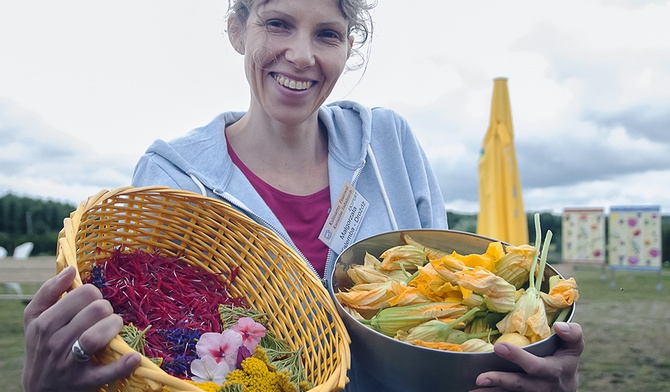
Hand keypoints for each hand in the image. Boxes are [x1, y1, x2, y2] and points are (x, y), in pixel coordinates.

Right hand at [23, 266, 141, 391]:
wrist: (40, 389)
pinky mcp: (84, 382)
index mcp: (43, 322)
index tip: (93, 303)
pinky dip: (122, 364)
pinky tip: (134, 357)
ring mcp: (69, 363)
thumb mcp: (35, 319)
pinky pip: (106, 372)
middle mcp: (54, 342)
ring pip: (95, 337)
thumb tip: (70, 269)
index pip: (81, 294)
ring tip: (115, 327)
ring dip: (114, 327)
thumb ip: (49, 291)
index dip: (94, 295)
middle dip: (107, 309)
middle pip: (94, 311)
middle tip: (106, 316)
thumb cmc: (42, 346)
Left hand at [471, 322, 582, 391]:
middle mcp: (543, 386)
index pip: (537, 365)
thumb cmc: (565, 359)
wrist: (566, 386)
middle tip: (481, 377)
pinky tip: (477, 391)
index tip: (499, 346)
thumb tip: (558, 325)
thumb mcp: (573, 346)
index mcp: (554, 371)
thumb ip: (572, 334)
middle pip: (521, 384)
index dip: (519, 357)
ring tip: (476, 386)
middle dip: (501, 380)